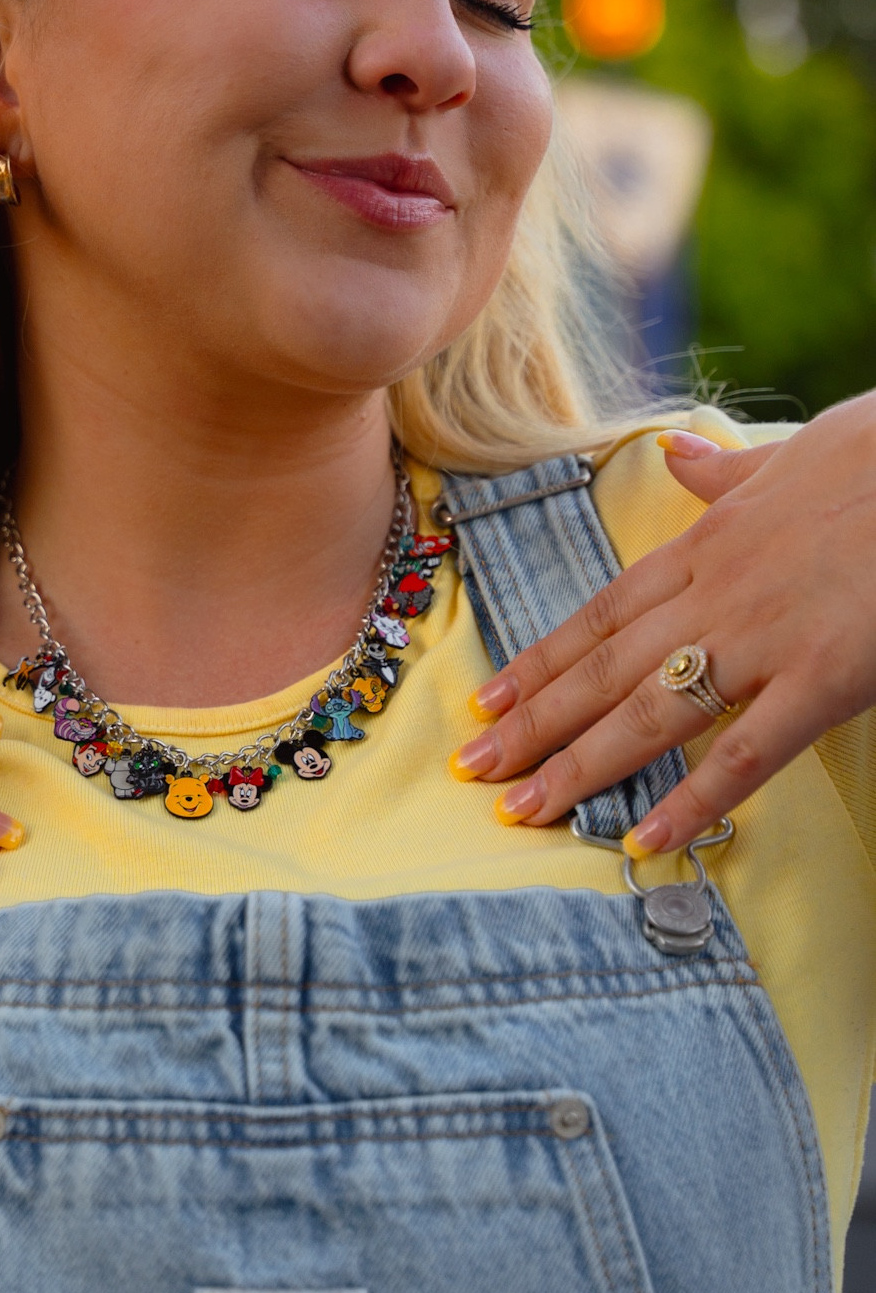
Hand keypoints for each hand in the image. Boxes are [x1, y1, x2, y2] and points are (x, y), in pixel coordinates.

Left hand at [445, 393, 875, 854]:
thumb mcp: (788, 454)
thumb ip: (725, 473)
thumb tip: (678, 457)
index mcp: (705, 546)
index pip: (600, 615)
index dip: (540, 660)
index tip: (486, 697)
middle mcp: (715, 595)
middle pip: (602, 669)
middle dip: (531, 723)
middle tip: (471, 769)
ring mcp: (763, 639)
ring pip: (648, 713)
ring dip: (580, 765)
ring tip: (523, 808)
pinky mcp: (822, 678)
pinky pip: (745, 752)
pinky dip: (694, 800)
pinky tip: (648, 838)